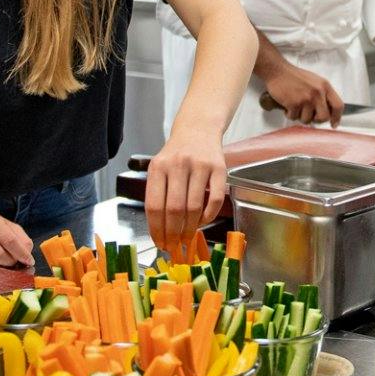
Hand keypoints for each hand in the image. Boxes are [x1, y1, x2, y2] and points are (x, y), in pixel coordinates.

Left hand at [146, 124, 226, 258]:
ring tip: (188, 237)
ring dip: (191, 228)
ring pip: (194, 207)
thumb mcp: (160, 168)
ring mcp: (200, 165)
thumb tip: (160, 232)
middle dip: (174, 233)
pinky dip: (209, 216)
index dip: (157, 229)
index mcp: (158, 167)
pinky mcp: (220, 168)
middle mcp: (178, 164)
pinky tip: (203, 221)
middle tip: (175, 245)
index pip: (154, 206)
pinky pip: (215, 200)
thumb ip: (158, 195)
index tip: (160, 243)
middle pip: (174, 209)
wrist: (197, 130)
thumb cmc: (176, 155)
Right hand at [263, 61, 342, 125]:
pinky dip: (289, 114)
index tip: (334, 124)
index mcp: (325, 86)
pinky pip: (294, 117)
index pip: (338, 105)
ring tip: (295, 106)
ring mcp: (306, 98)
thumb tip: (328, 110)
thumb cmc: (294, 76)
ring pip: (307, 120)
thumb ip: (323, 94)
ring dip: (300, 116)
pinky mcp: (294, 103)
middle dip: (316, 120)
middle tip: (309, 116)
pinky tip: (288, 105)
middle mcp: (318, 92)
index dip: (337, 117)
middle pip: (324, 117)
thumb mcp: (315, 81)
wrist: (278, 71)